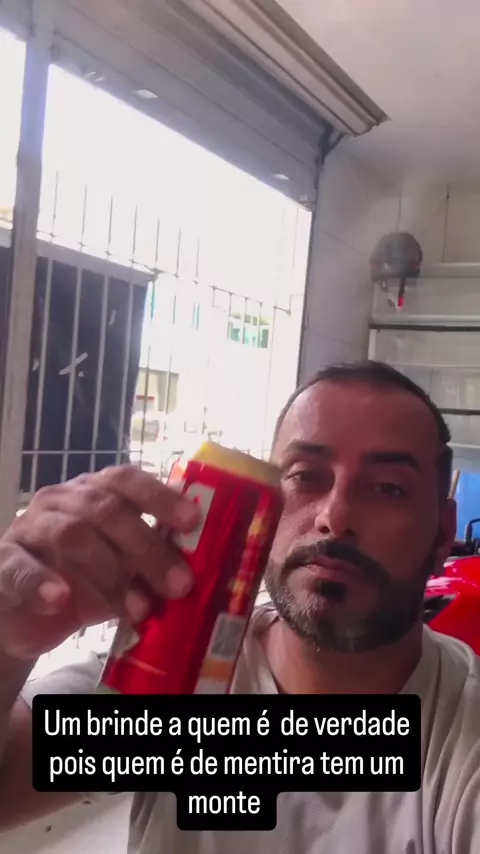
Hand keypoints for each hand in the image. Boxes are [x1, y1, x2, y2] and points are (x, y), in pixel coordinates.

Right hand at [0, 467, 198, 659]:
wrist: (25, 616)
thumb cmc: (83, 582)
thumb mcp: (124, 570)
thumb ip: (151, 561)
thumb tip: (201, 569)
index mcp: (94, 492)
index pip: (126, 479)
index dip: (160, 496)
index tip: (192, 521)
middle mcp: (61, 501)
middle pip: (106, 509)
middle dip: (147, 547)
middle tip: (180, 584)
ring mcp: (29, 528)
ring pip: (71, 535)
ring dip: (109, 573)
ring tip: (137, 609)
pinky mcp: (2, 561)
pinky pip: (19, 567)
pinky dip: (41, 582)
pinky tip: (61, 600)